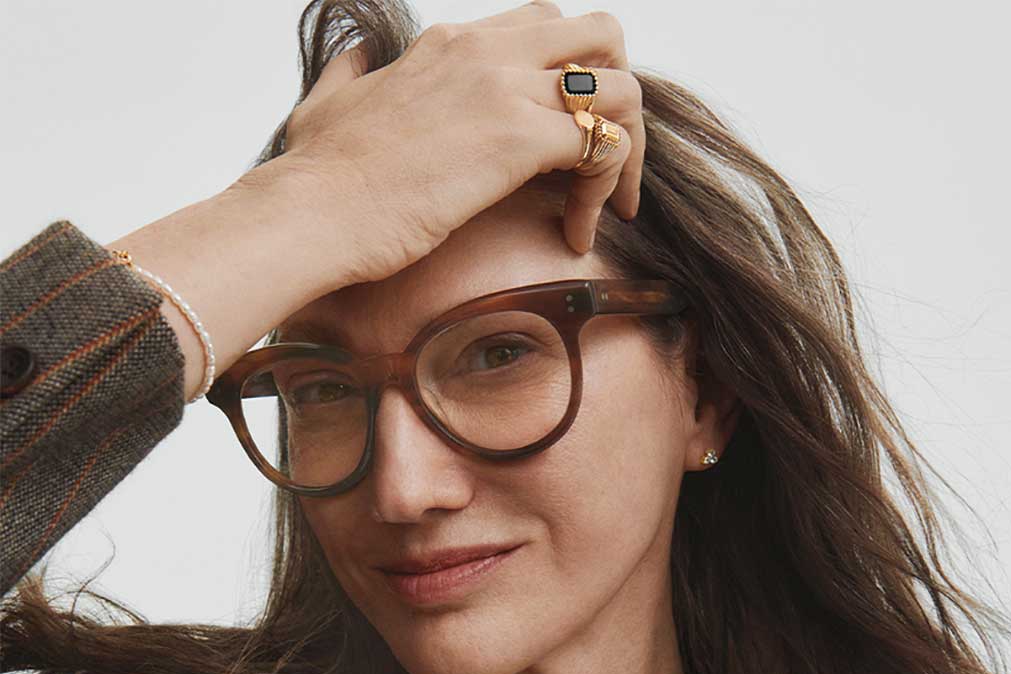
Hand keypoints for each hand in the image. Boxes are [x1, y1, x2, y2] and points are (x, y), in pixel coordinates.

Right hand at [258, 0, 643, 287]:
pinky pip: (603, 145)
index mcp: (449, 45)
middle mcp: (484, 52)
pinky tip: (577, 232)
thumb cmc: (316, 176)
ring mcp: (505, 91)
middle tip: (605, 162)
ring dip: (626, 149)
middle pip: (599, 37)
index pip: (541, 30)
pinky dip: (606, 188)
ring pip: (619, 89)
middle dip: (617, 99)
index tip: (560, 147)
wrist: (310, 211)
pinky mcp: (517, 139)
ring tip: (607, 205)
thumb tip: (355, 58)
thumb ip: (352, 74)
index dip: (566, 84)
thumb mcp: (329, 101)